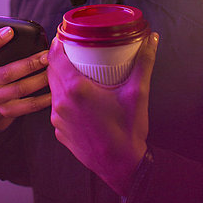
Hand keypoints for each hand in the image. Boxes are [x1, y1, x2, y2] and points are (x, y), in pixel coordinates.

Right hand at [0, 27, 51, 130]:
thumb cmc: (5, 65)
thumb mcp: (2, 54)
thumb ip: (12, 45)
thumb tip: (38, 38)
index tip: (10, 31)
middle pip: (7, 72)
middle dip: (30, 64)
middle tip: (47, 56)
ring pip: (19, 89)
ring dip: (39, 80)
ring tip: (54, 72)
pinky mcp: (5, 110)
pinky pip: (27, 106)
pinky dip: (42, 99)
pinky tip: (54, 92)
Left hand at [48, 32, 158, 194]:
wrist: (122, 167)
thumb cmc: (128, 131)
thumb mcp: (137, 92)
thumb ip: (144, 62)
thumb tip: (151, 39)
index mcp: (76, 89)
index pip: (54, 56)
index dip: (57, 42)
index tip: (65, 35)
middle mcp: (61, 103)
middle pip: (51, 71)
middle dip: (60, 58)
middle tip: (73, 49)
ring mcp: (58, 119)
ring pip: (53, 89)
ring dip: (61, 77)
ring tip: (76, 70)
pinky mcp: (60, 131)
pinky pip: (57, 107)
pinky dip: (64, 97)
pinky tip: (79, 97)